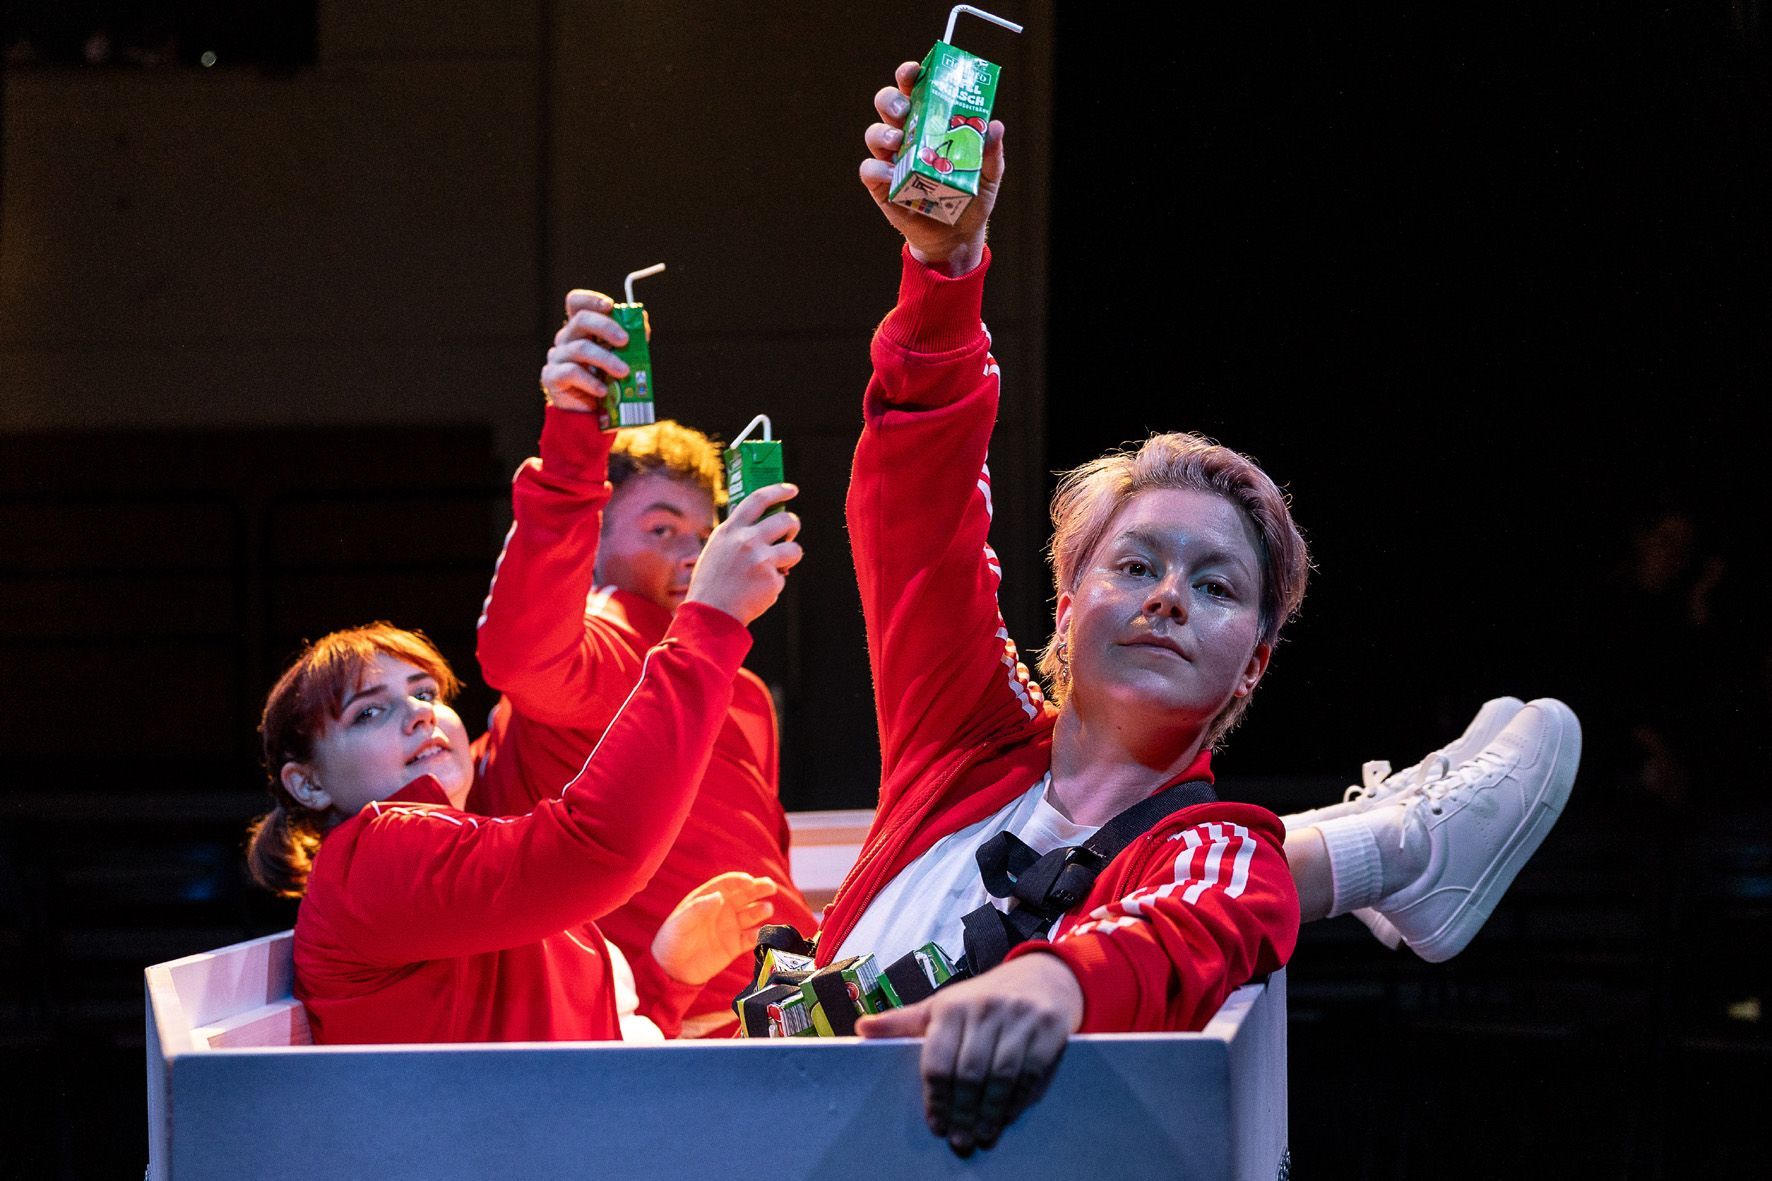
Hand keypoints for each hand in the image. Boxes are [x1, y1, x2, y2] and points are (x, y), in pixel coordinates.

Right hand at [540, 288, 633, 413]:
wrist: (589, 414)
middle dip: (606, 327)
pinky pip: (572, 372)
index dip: (591, 300)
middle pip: (581, 320)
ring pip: (580, 349)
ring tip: (624, 372)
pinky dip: (591, 381)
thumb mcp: (622, 357)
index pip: (576, 303)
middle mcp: (567, 338)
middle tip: (625, 341)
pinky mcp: (552, 376)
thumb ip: (631, 338)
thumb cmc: (607, 380)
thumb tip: (641, 318)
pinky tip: (604, 390)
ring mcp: (558, 356)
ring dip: (606, 359)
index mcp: (581, 328)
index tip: (610, 306)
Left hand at [651, 872, 778, 986]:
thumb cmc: (672, 941)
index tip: (749, 881)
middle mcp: (722, 910)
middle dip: (758, 889)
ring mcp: (730, 928)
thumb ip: (699, 909)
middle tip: (770, 886)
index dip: (739, 881)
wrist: (672, 971)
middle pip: (744, 895)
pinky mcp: (734, 946)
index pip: (727, 884)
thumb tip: (719, 896)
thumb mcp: (680, 923)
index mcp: (707, 899)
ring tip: (767, 909)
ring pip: (751, 914)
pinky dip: (760, 935)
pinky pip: (751, 938)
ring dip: (761, 910)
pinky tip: (763, 933)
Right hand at [683, 483, 802, 624]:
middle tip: (789, 534)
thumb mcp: (716, 550)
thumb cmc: (712, 584)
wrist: (710, 615)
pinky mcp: (771, 580)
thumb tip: (762, 523)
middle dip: (793, 526)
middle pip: (786, 520)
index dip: (778, 491)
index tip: (791, 489)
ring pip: (794, 549)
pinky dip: (774, 584)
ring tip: (773, 569)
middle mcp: (747, 540)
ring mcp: (761, 560)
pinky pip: (783, 577)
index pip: (758, 499)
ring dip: (789, 558)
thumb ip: (737, 535)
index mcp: (730, 530)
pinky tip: (757, 592)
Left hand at [855, 952, 1082, 1155]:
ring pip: (1001, 1076)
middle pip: (969, 1072)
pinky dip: (1017, 1100)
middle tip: (959, 1139)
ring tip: (982, 1135)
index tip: (936, 1124)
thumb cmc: (982, 999)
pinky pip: (1031, 1073)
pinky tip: (1006, 1116)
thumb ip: (903, 1022)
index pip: (938, 1060)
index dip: (936, 1098)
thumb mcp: (942, 1005)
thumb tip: (861, 1029)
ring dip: (990, 1112)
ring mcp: (1019, 1016)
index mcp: (951, 1004)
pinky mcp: (1049, 1027)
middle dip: (962, 1112)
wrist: (1041, 976)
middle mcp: (985, 1007)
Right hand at [859, 61, 1005, 277]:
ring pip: (874, 133)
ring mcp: (892, 161)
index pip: (915, 90)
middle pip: (888, 105)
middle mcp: (907, 136)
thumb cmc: (970, 197)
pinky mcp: (882, 187)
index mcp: (930, 123)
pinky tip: (891, 175)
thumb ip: (990, 152)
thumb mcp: (988, 174)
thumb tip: (994, 126)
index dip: (910, 76)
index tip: (914, 71)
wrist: (957, 236)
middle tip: (904, 109)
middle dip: (891, 100)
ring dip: (882, 133)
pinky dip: (876, 170)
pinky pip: (869, 171)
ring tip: (898, 142)